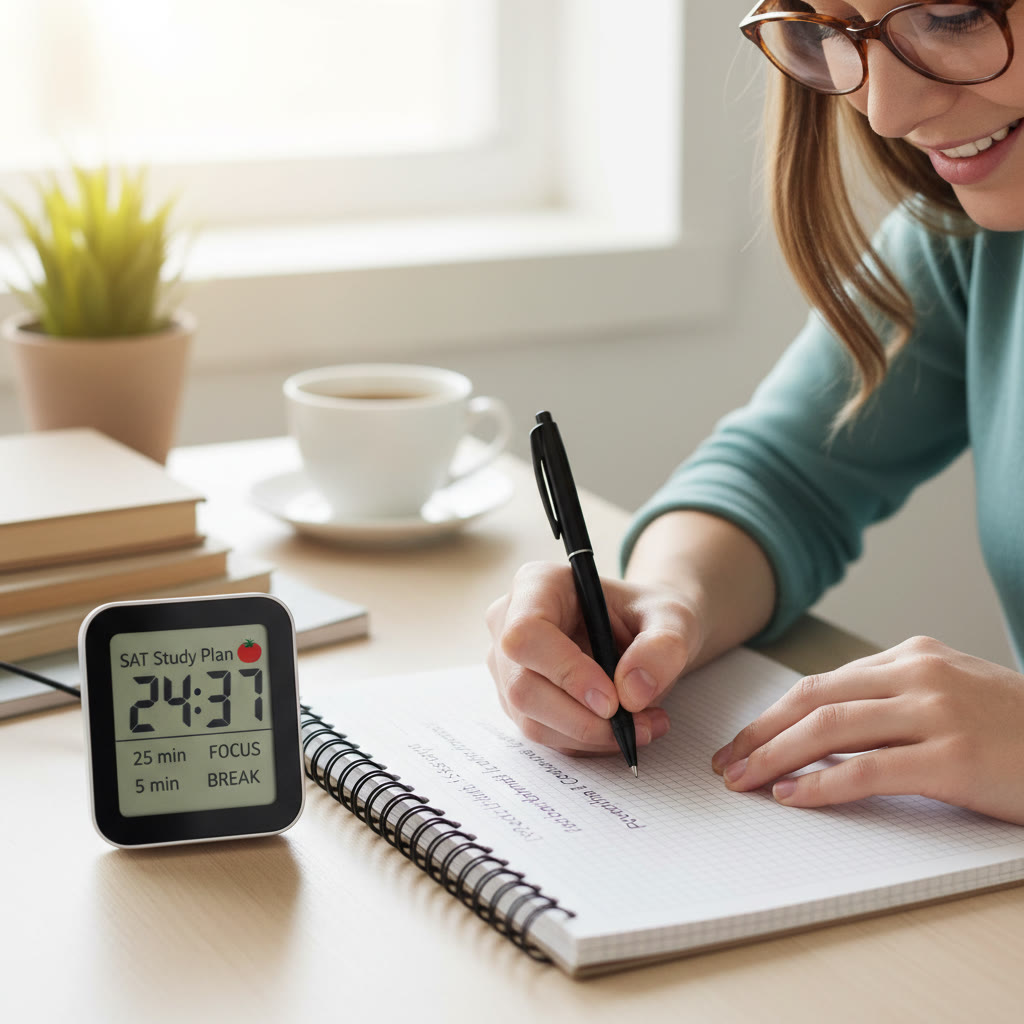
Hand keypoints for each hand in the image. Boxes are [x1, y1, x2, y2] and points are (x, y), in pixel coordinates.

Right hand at [485, 561, 698, 754]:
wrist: (645, 635)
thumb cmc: (649, 616)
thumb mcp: (674, 619)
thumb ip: (662, 647)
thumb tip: (632, 692)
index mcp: (537, 585)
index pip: (526, 633)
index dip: (565, 671)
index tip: (612, 700)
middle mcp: (509, 623)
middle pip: (523, 687)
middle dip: (583, 719)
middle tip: (639, 723)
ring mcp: (509, 667)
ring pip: (532, 720)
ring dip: (591, 735)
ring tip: (645, 725)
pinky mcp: (519, 702)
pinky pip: (546, 736)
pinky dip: (589, 742)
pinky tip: (626, 728)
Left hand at [711, 636, 1023, 824]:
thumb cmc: (1014, 728)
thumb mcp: (950, 692)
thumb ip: (892, 699)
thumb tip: (823, 727)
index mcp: (910, 656)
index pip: (820, 683)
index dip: (772, 715)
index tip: (742, 740)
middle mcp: (917, 674)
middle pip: (813, 700)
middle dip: (760, 733)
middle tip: (725, 762)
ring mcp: (936, 713)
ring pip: (830, 728)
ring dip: (775, 756)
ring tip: (744, 780)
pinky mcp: (954, 758)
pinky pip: (869, 769)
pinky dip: (822, 784)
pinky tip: (793, 796)